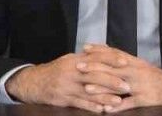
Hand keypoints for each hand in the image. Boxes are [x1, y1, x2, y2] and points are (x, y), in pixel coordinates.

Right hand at [4, 52, 126, 112]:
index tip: (125, 61)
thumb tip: (106, 51)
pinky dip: (91, 107)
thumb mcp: (70, 60)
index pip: (96, 57)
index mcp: (75, 60)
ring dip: (105, 97)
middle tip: (127, 86)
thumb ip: (87, 57)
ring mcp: (67, 86)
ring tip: (118, 101)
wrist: (34, 82)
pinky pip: (80, 103)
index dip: (111, 59)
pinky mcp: (63, 98)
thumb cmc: (57, 70)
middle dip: (112, 81)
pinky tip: (102, 109)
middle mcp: (71, 72)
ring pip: (89, 92)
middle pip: (94, 75)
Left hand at [78, 44, 161, 110]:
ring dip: (102, 88)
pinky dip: (118, 107)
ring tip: (87, 89)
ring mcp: (139, 85)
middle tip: (79, 66)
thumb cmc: (152, 76)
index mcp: (133, 62)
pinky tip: (106, 110)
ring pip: (118, 86)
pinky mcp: (144, 99)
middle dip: (94, 67)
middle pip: (112, 68)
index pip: (114, 54)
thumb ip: (122, 58)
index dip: (99, 51)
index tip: (84, 49)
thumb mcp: (138, 63)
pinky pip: (129, 103)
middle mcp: (135, 71)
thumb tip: (104, 50)